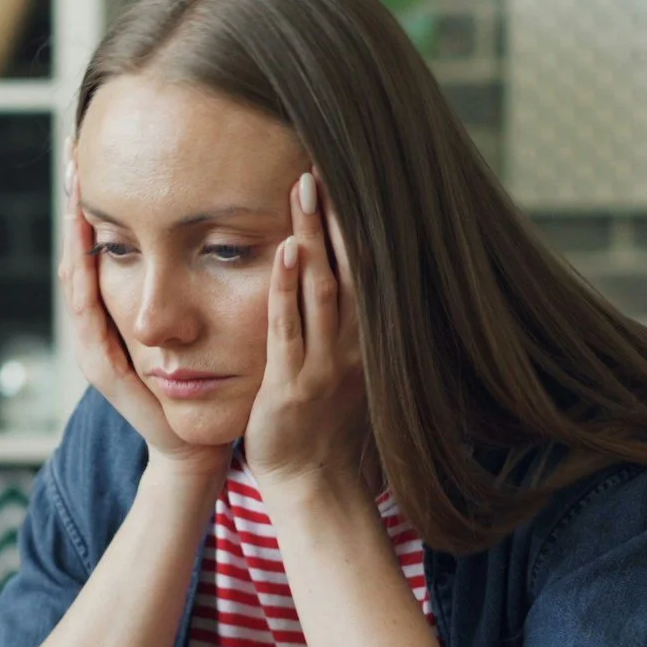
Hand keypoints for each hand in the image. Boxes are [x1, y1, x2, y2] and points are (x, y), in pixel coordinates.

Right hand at [60, 159, 226, 477]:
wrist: (193, 445)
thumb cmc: (203, 383)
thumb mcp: (197, 321)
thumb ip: (194, 281)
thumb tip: (217, 226)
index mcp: (117, 311)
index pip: (99, 245)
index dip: (95, 202)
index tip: (95, 154)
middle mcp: (97, 325)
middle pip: (77, 252)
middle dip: (74, 204)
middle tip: (73, 154)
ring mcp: (93, 345)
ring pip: (74, 277)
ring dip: (72, 233)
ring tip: (75, 189)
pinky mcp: (101, 366)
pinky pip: (85, 313)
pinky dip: (83, 278)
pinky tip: (84, 248)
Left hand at [243, 169, 375, 499]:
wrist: (314, 483)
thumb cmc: (322, 423)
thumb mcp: (343, 366)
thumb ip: (343, 322)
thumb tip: (342, 273)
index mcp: (365, 338)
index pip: (363, 267)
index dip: (354, 222)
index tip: (344, 176)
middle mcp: (353, 346)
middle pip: (348, 266)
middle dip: (335, 215)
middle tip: (322, 162)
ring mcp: (325, 364)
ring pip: (321, 289)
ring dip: (312, 237)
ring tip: (303, 189)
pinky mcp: (292, 385)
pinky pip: (289, 330)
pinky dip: (286, 289)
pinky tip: (281, 252)